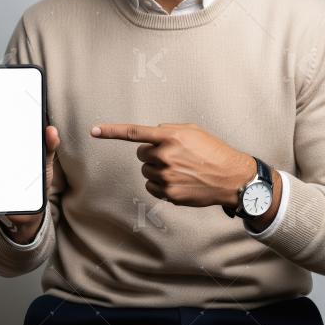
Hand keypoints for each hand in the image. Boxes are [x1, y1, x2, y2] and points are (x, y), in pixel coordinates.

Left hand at [90, 121, 254, 206]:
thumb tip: (150, 137)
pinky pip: (152, 187)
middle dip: (152, 154)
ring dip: (157, 170)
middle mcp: (165, 155)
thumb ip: (168, 130)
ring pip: (147, 172)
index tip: (93, 130)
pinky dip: (160, 185)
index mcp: (170, 136)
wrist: (231, 177)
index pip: (134, 133)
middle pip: (141, 155)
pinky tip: (179, 182)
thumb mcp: (192, 131)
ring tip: (180, 170)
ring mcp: (166, 176)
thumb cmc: (212, 151)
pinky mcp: (169, 194)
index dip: (111, 131)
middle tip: (172, 156)